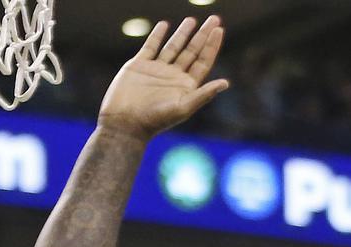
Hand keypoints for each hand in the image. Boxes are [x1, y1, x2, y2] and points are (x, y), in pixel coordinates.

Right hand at [98, 16, 230, 139]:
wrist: (124, 123)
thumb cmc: (155, 120)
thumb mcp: (183, 108)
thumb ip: (204, 95)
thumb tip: (226, 83)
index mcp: (186, 86)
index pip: (203, 61)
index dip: (212, 46)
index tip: (219, 30)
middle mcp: (174, 76)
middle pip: (192, 51)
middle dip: (203, 35)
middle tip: (214, 19)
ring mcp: (156, 70)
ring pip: (173, 47)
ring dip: (183, 33)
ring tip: (192, 20)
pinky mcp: (139, 66)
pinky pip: (150, 47)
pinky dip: (157, 36)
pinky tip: (165, 25)